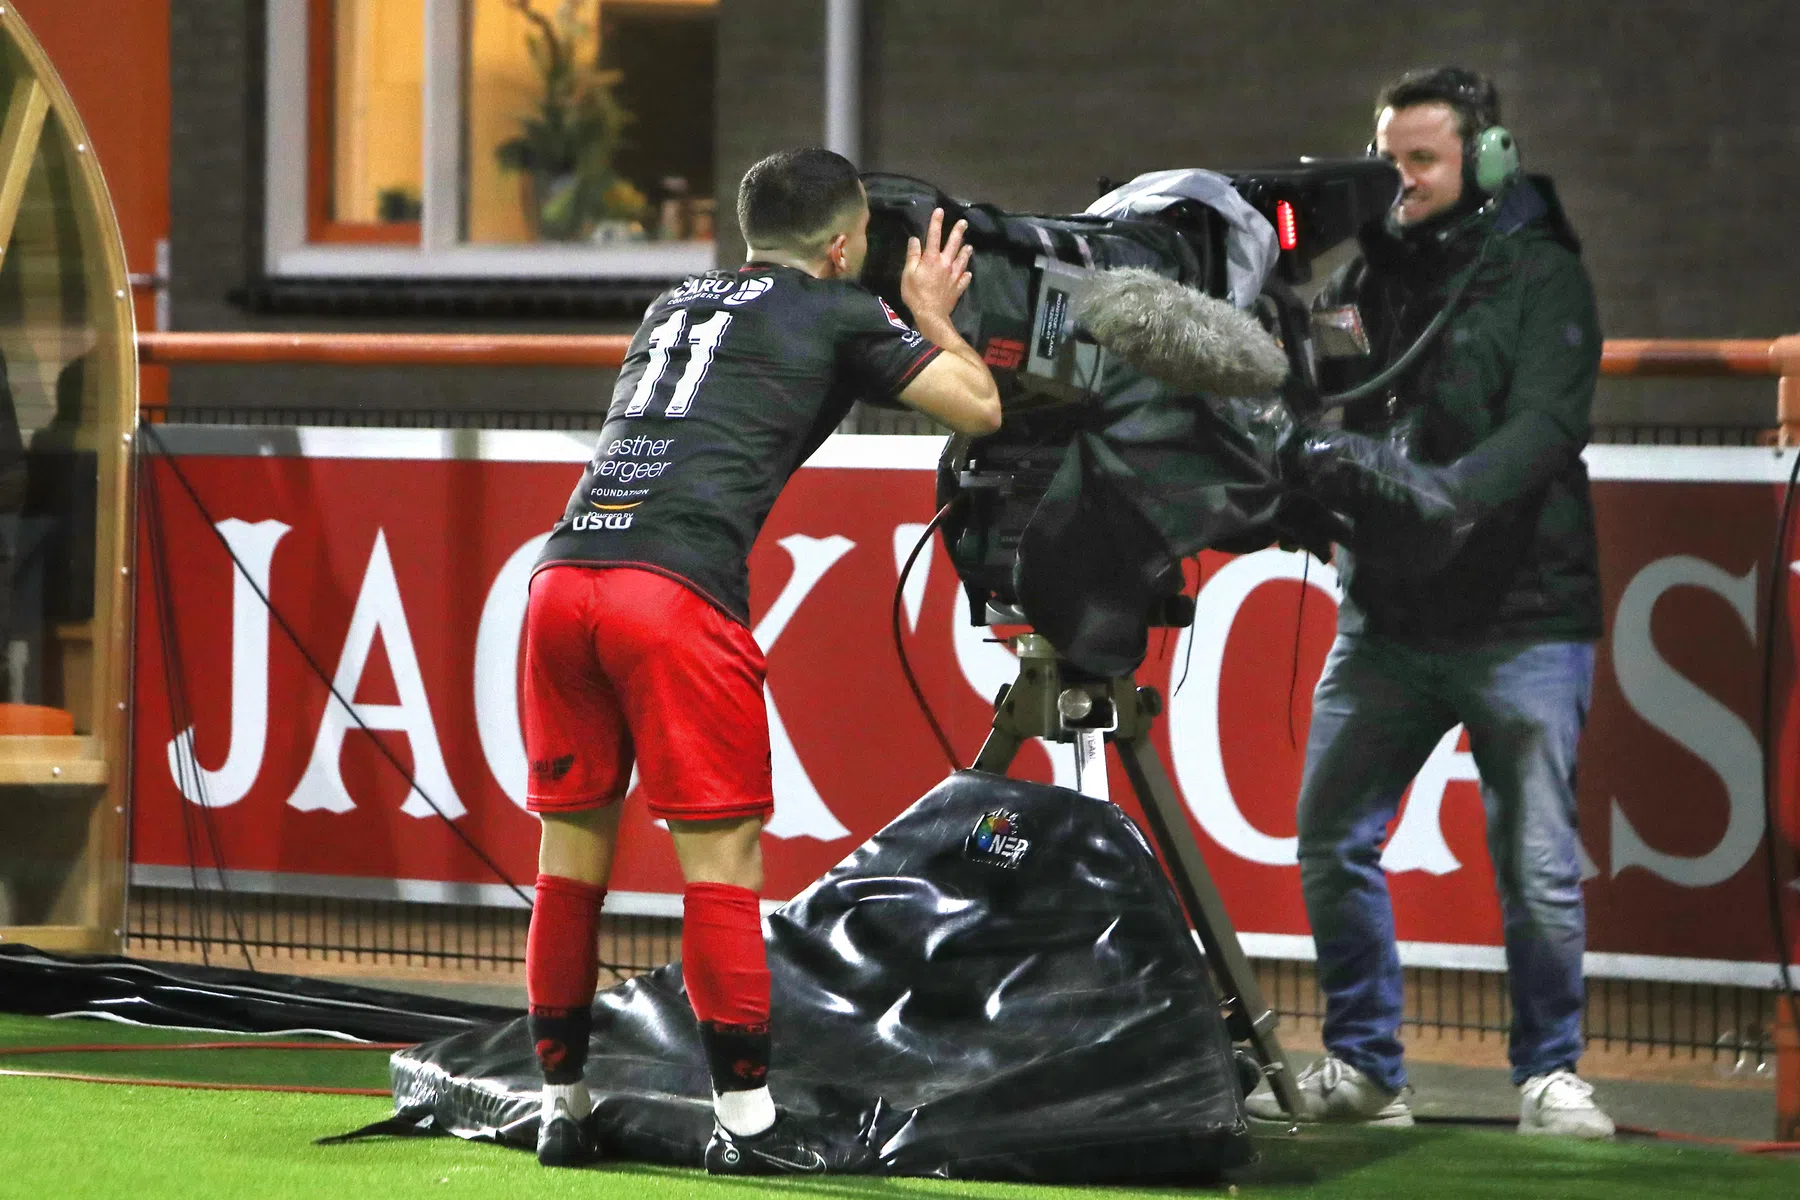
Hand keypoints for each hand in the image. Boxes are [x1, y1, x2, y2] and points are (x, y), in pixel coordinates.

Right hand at [900, 208, 973, 326]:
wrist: (931, 314)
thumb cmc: (916, 294)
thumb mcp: (908, 274)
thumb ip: (912, 256)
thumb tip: (915, 240)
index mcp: (932, 259)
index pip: (934, 236)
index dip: (936, 222)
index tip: (940, 211)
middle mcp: (946, 264)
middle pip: (954, 244)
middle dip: (958, 232)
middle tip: (964, 222)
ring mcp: (954, 276)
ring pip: (962, 260)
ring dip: (966, 252)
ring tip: (969, 245)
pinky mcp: (958, 287)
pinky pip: (964, 279)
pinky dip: (966, 275)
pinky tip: (968, 273)